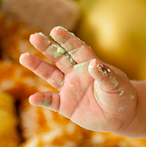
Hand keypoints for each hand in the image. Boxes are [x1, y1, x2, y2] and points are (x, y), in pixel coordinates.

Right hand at [19, 26, 136, 131]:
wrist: (121, 116)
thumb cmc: (121, 95)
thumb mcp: (116, 84)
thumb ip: (105, 75)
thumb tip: (94, 64)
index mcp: (89, 65)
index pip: (76, 49)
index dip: (66, 40)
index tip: (55, 30)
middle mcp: (76, 74)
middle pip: (59, 58)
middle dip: (47, 47)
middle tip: (34, 37)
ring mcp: (69, 89)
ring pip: (50, 75)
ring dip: (38, 67)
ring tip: (24, 57)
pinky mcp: (66, 106)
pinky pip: (51, 101)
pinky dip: (43, 100)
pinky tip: (33, 98)